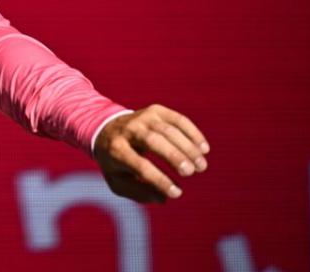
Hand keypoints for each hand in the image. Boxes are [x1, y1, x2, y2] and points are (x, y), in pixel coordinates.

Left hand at [93, 104, 209, 202]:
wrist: (106, 129)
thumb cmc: (115, 161)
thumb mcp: (117, 181)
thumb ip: (138, 192)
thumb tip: (163, 198)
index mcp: (116, 150)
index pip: (140, 166)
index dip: (160, 180)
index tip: (177, 193)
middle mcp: (128, 130)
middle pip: (154, 141)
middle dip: (174, 156)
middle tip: (191, 172)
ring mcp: (142, 117)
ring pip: (168, 130)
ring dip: (188, 147)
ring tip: (201, 166)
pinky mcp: (155, 111)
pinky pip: (177, 119)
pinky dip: (193, 133)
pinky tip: (204, 149)